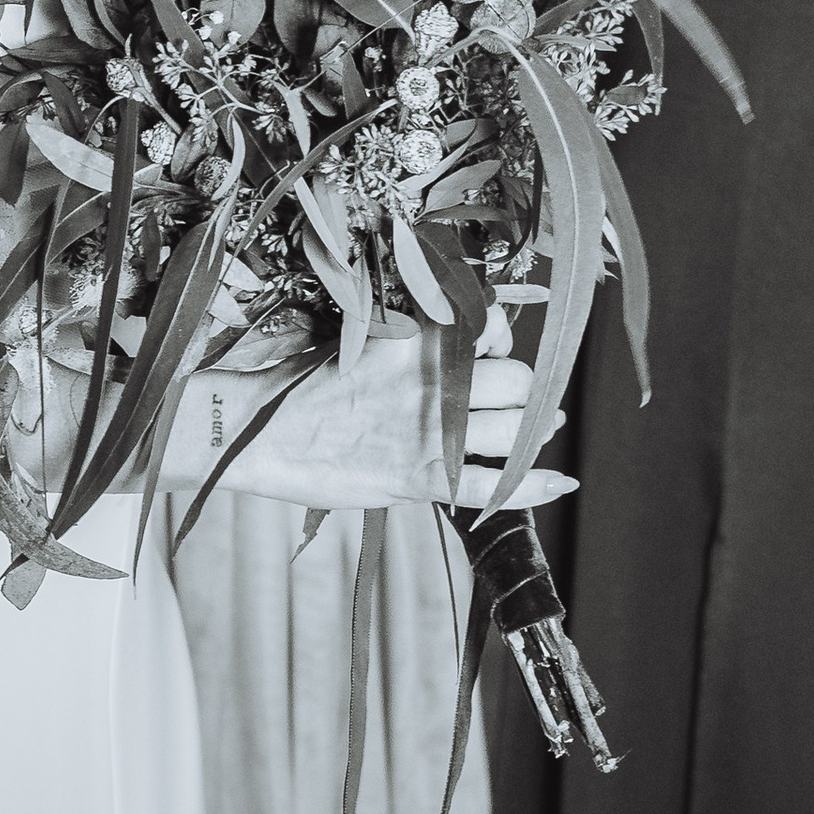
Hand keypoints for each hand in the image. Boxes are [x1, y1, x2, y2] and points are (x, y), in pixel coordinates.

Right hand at [225, 319, 567, 515]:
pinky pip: (494, 483)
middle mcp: (432, 381)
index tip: (494, 352)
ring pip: (517, 429)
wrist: (254, 431)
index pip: (491, 328)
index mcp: (417, 341)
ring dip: (530, 434)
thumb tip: (456, 339)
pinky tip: (559, 482)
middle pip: (517, 380)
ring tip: (528, 436)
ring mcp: (429, 432)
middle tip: (514, 404)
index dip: (502, 340)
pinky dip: (533, 485)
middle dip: (524, 393)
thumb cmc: (302, 388)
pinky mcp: (420, 477)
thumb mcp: (361, 343)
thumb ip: (411, 343)